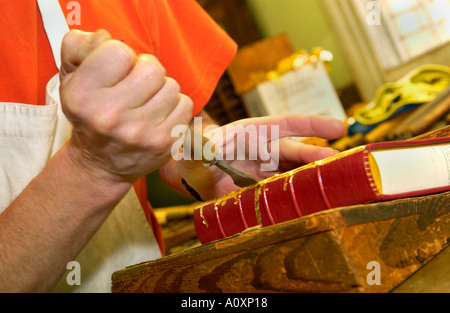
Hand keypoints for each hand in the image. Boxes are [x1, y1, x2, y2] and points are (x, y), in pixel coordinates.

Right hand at [59, 30, 192, 182]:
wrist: (100, 165)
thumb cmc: (89, 115)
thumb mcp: (70, 79)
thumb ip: (80, 47)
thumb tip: (106, 37)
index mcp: (83, 95)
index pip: (120, 51)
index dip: (121, 57)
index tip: (116, 72)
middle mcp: (110, 115)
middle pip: (152, 67)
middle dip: (145, 71)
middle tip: (135, 87)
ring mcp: (140, 132)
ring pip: (171, 85)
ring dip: (161, 90)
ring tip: (146, 103)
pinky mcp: (164, 142)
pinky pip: (185, 105)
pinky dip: (175, 106)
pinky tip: (158, 116)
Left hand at [161, 114, 344, 199]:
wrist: (191, 175)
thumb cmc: (195, 154)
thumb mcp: (196, 150)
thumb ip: (201, 149)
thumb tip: (201, 148)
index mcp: (252, 132)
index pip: (286, 124)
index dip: (312, 125)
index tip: (338, 127)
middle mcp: (264, 149)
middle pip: (294, 152)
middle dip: (316, 157)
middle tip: (340, 164)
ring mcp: (265, 170)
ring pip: (294, 172)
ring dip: (311, 178)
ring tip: (334, 185)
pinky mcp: (262, 189)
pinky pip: (284, 191)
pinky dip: (297, 196)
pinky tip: (312, 202)